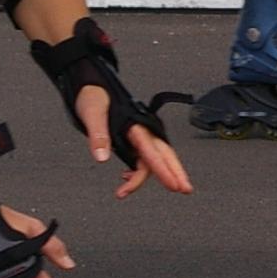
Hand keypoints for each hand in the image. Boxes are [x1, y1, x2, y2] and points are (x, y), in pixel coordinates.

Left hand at [76, 83, 193, 198]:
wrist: (90, 85)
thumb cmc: (93, 95)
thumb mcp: (92, 113)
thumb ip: (98, 136)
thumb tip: (102, 157)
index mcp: (136, 125)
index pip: (153, 152)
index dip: (164, 171)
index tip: (174, 186)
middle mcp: (141, 130)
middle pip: (165, 155)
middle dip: (175, 173)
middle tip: (185, 189)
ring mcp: (138, 135)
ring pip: (153, 159)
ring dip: (145, 177)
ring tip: (125, 192)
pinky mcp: (131, 138)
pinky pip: (141, 158)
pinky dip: (136, 171)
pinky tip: (125, 177)